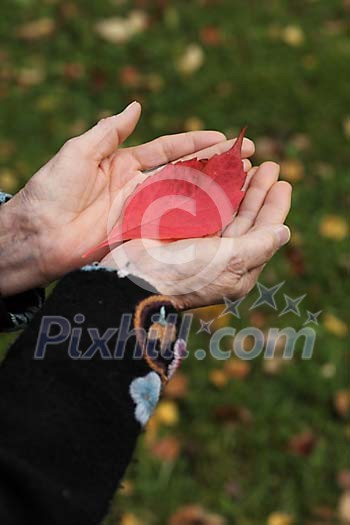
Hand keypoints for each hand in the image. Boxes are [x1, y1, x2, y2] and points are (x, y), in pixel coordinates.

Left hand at [1, 102, 254, 294]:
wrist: (39, 233)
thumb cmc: (53, 188)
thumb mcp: (79, 151)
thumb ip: (110, 131)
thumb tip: (136, 105)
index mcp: (125, 162)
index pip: (168, 149)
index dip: (195, 143)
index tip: (223, 136)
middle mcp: (138, 185)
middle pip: (184, 172)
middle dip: (215, 163)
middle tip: (246, 157)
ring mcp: (142, 210)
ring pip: (185, 197)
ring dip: (213, 190)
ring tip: (244, 182)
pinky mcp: (141, 233)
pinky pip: (173, 224)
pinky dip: (197, 219)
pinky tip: (222, 213)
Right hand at [101, 161, 291, 308]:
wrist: (133, 277)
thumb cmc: (184, 274)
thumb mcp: (229, 262)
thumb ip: (259, 245)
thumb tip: (285, 232)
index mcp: (235, 268)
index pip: (262, 233)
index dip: (274, 208)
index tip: (284, 183)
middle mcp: (218, 254)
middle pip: (245, 217)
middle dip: (258, 191)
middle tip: (270, 165)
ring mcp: (198, 240)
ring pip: (224, 208)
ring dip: (238, 185)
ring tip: (250, 161)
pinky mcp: (178, 228)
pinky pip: (201, 203)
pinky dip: (211, 187)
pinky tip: (218, 169)